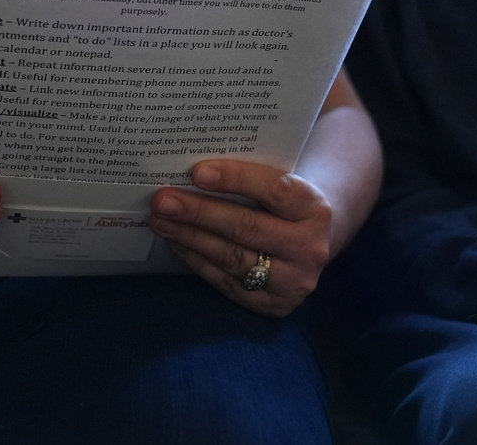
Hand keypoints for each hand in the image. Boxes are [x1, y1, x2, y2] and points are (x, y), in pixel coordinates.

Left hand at [149, 158, 331, 317]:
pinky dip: (197, 260)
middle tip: (163, 200)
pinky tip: (177, 243)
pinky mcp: (272, 305)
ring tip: (161, 220)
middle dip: (199, 212)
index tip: (197, 172)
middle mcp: (309, 248)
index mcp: (315, 209)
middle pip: (247, 227)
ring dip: (190, 237)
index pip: (274, 190)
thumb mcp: (285, 185)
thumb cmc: (285, 205)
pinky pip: (226, 281)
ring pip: (232, 257)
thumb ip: (252, 180)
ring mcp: (292, 281)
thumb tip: (193, 172)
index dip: (235, 179)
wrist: (312, 243)